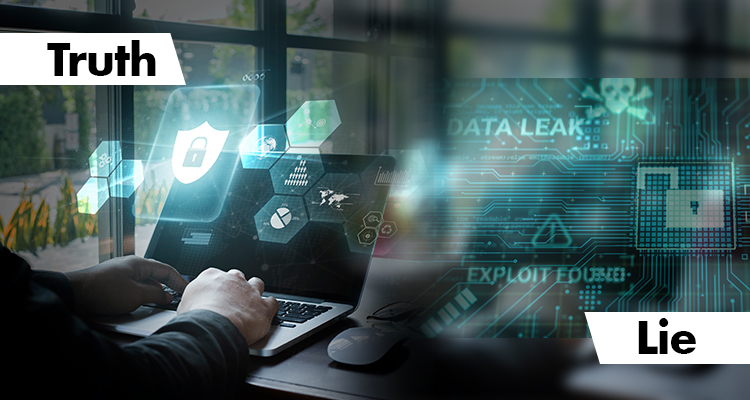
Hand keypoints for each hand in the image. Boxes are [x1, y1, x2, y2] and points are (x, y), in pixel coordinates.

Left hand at [65, 255, 187, 315]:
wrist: (74, 294)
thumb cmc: (102, 291)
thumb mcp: (136, 294)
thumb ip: (156, 294)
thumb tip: (166, 295)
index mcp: (139, 264)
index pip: (167, 270)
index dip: (179, 280)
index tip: (186, 290)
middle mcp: (130, 267)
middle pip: (155, 276)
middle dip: (166, 288)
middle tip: (175, 298)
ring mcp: (120, 275)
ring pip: (143, 284)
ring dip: (151, 294)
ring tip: (157, 304)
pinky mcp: (111, 285)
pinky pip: (132, 289)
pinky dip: (140, 297)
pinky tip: (138, 306)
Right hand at [177, 268, 277, 345]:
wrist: (213, 327)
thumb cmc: (196, 318)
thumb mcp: (184, 306)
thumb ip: (192, 301)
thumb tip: (190, 308)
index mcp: (211, 277)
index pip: (215, 276)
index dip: (217, 287)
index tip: (215, 294)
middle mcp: (233, 280)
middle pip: (238, 277)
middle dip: (236, 286)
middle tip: (232, 300)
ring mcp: (250, 291)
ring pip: (257, 284)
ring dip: (255, 292)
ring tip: (252, 303)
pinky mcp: (263, 306)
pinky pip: (272, 302)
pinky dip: (270, 307)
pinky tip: (266, 313)